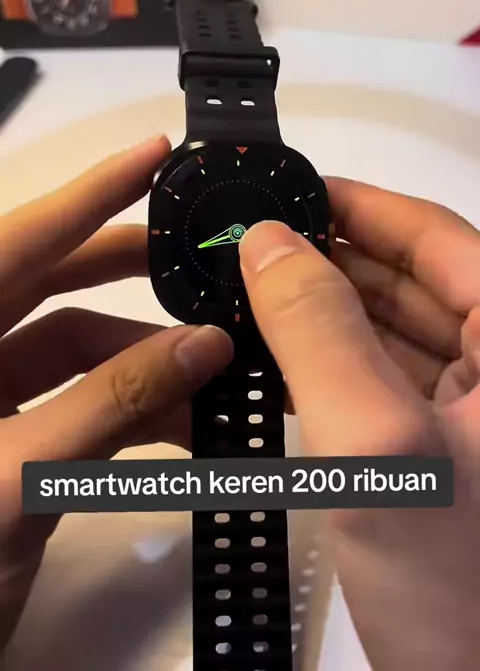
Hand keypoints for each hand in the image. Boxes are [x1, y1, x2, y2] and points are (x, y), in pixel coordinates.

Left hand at [0, 136, 232, 652]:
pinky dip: (133, 411)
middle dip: (133, 273)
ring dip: (148, 362)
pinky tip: (185, 424)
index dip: (91, 192)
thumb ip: (111, 404)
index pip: (23, 239)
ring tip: (218, 372)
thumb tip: (204, 344)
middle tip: (202, 259)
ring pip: (79, 354)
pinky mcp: (11, 443)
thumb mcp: (15, 479)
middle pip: (54, 286)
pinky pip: (80, 406)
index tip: (154, 155)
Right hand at [239, 180, 479, 670]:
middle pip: (416, 281)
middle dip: (335, 258)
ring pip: (398, 332)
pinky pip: (390, 383)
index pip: (438, 238)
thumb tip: (272, 242)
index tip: (295, 191)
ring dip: (331, 311)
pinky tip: (287, 357)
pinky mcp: (453, 453)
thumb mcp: (377, 441)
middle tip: (259, 244)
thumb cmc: (460, 590)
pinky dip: (338, 364)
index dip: (361, 205)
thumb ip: (319, 330)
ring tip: (260, 292)